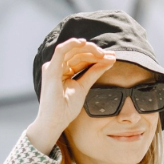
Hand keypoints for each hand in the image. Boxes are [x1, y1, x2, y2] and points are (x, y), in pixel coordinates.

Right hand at [25, 38, 115, 154]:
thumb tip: (109, 61)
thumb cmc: (66, 108)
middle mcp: (57, 67)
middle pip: (78, 53)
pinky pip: (61, 51)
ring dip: (89, 49)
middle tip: (110, 55)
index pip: (81, 58)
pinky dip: (72, 44)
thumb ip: (94, 72)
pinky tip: (84, 42)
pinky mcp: (51, 69)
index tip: (112, 58)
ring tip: (102, 53)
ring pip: (72, 50)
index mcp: (63, 71)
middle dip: (95, 52)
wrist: (55, 121)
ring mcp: (53, 67)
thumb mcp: (84, 86)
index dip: (97, 56)